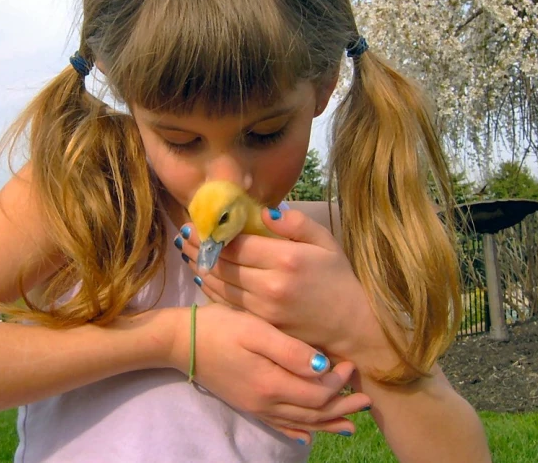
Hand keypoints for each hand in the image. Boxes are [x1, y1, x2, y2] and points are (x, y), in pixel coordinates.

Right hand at [169, 303, 371, 444]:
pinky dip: (298, 431)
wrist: (180, 341)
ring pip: (300, 421)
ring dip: (327, 421)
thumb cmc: (219, 328)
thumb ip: (290, 351)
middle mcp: (265, 402)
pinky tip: (307, 435)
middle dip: (342, 407)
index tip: (351, 363)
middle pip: (313, 412)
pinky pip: (278, 424)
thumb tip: (323, 366)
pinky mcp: (246, 404)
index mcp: (271, 383)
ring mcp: (255, 406)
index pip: (317, 392)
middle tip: (366, 399)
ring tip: (350, 422)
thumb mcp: (255, 330)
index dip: (339, 382)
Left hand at [176, 208, 392, 368]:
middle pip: (223, 264)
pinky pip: (227, 304)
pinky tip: (202, 276)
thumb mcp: (325, 242)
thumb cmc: (339, 279)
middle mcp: (270, 285)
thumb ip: (295, 224)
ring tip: (187, 251)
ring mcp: (263, 309)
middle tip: (185, 234)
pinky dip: (210, 289)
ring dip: (200, 266)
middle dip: (200, 247)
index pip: (237, 243)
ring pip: (220, 285)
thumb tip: (263, 212)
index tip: (199, 222)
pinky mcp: (260, 325)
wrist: (352, 326)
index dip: (214, 232)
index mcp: (285, 259)